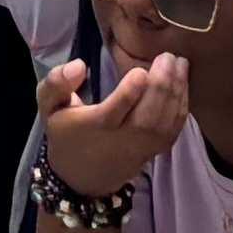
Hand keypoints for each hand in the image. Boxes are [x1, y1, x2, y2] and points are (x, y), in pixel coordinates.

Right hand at [37, 47, 192, 194]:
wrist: (82, 176)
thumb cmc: (66, 133)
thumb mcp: (49, 107)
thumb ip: (57, 84)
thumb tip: (79, 65)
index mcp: (94, 126)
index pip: (113, 113)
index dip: (129, 94)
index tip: (140, 70)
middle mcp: (121, 139)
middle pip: (146, 117)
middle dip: (161, 86)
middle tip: (168, 57)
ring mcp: (141, 147)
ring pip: (163, 124)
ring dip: (176, 93)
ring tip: (180, 64)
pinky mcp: (154, 150)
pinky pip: (172, 131)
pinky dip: (181, 108)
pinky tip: (183, 85)